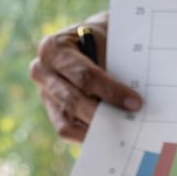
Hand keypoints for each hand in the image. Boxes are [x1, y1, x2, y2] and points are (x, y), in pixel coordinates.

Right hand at [30, 13, 142, 142]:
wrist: (90, 39)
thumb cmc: (100, 39)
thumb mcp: (106, 41)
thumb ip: (111, 66)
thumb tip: (128, 100)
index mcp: (54, 48)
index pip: (84, 75)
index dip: (111, 91)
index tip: (135, 103)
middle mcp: (42, 71)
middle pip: (73, 101)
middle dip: (103, 114)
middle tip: (128, 123)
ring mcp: (45, 93)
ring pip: (66, 122)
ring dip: (94, 130)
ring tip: (117, 134)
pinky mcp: (52, 110)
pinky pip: (66, 130)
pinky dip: (87, 135)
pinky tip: (106, 136)